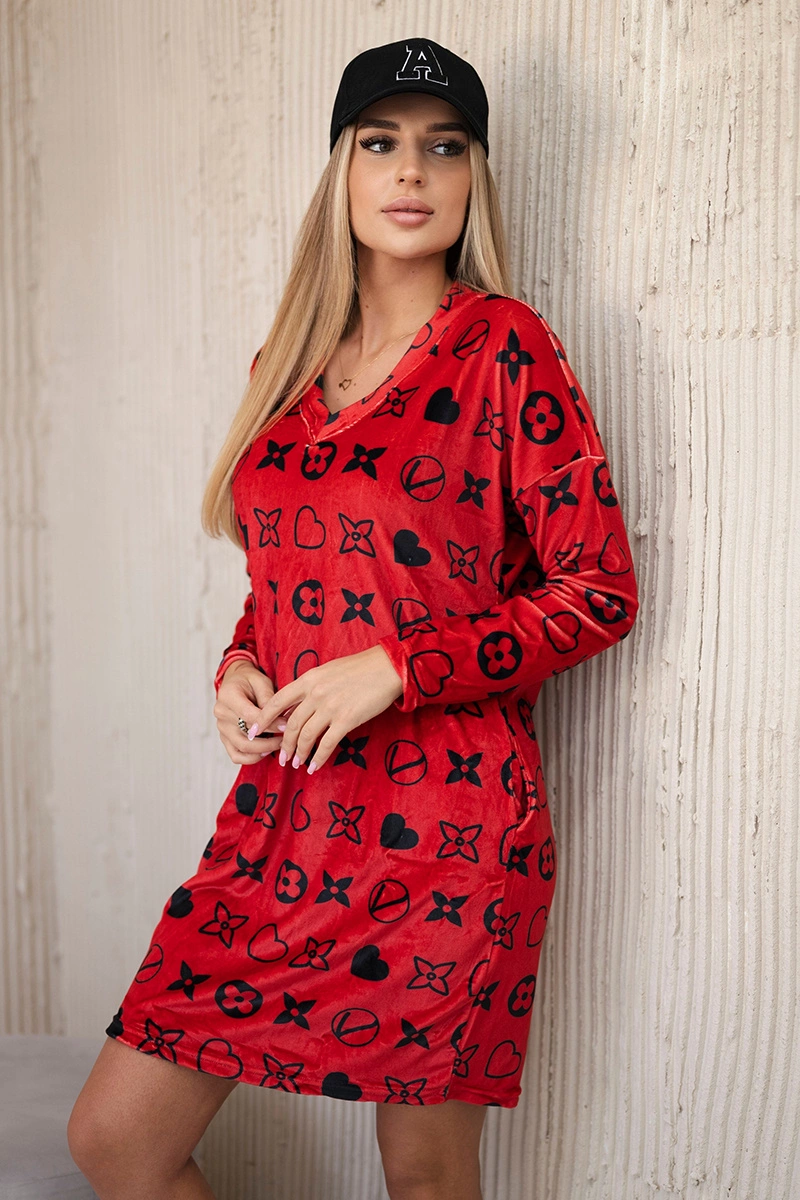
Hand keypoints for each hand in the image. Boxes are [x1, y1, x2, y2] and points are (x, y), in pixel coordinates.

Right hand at [214, 660, 287, 764]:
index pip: (249, 716)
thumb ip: (269, 699)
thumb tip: (280, 718)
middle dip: (269, 741)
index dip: (270, 723)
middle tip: (286, 739)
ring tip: (279, 745)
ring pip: (241, 748)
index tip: (286, 726)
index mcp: (228, 696)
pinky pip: (236, 755)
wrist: (236, 683)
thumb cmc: (250, 681)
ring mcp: (221, 728)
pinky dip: (252, 758)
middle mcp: (221, 713)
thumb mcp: (262, 682)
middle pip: (245, 736)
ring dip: (263, 750)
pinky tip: (266, 751)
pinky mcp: (225, 738)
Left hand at [246, 644, 403, 773]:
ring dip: (299, 753)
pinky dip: (318, 757)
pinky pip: (326, 744)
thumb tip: (297, 708)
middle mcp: (315, 693)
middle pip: (290, 724)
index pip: (277, 701)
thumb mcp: (328, 671)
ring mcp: (330, 707)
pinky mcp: (346, 719)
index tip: (254, 731)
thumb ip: (311, 687)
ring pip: (306, 736)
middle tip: (281, 758)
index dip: (263, 719)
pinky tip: (314, 766)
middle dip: (283, 744)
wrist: (387, 667)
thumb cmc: (360, 669)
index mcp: (308, 679)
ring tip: (297, 764)